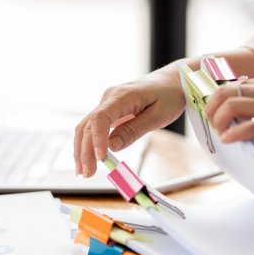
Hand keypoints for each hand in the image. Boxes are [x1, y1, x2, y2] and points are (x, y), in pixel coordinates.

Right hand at [73, 61, 188, 176]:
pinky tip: (88, 159)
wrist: (171, 80)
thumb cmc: (168, 95)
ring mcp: (106, 103)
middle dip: (85, 151)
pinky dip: (88, 143)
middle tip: (88, 174)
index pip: (100, 118)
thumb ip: (134, 131)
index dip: (97, 139)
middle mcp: (108, 98)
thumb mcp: (158, 116)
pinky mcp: (109, 110)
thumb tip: (112, 147)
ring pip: (86, 127)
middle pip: (88, 125)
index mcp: (122, 96)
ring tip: (83, 171)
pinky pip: (93, 127)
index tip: (100, 158)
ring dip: (81, 149)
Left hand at [204, 75, 253, 150]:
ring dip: (219, 121)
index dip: (216, 101)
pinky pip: (247, 128)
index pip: (231, 86)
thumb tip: (247, 119)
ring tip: (222, 134)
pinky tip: (232, 141)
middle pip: (223, 92)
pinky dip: (232, 135)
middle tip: (214, 124)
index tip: (213, 115)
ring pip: (230, 106)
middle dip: (211, 109)